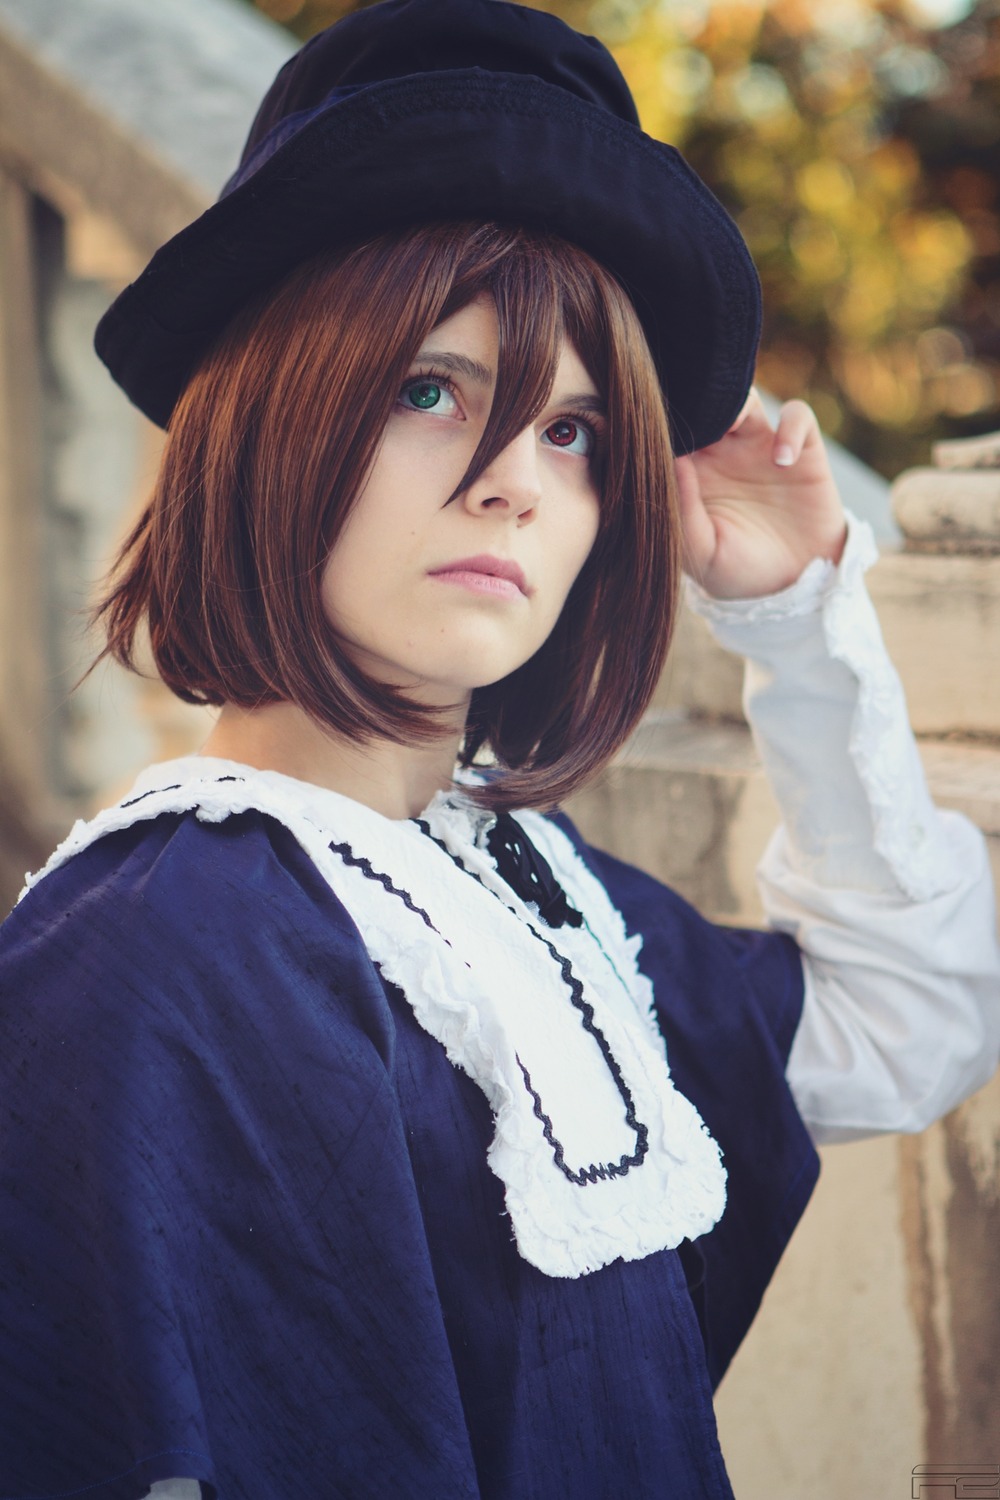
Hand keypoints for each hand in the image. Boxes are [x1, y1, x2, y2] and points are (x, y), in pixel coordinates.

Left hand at [675, 389, 847, 599]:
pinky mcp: (801, 450)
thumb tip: (672, 462)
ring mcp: (762, 448)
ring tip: (735, 428)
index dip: (666, 425)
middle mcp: (724, 454)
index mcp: (692, 474)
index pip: (673, 433)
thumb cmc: (737, 572)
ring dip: (738, 403)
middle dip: (698, 403)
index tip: (659, 432)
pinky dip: (791, 428)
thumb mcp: (701, 555)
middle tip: (697, 418)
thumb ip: (683, 513)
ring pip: (746, 400)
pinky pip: (798, 416)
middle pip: (705, 406)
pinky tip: (782, 460)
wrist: (790, 586)